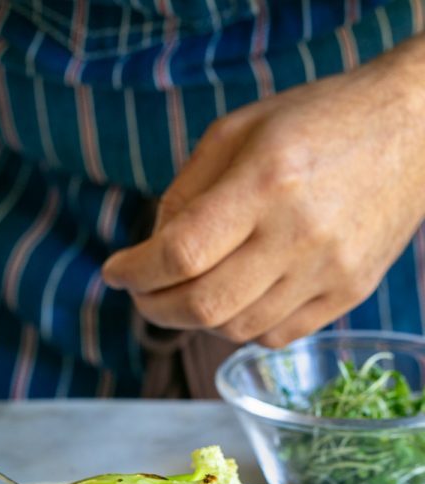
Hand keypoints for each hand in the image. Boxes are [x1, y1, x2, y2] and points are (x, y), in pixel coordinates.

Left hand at [102, 42, 424, 346]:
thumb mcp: (237, 131)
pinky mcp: (349, 293)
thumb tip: (151, 251)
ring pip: (236, 329)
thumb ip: (186, 192)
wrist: (413, 130)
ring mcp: (329, 271)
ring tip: (184, 293)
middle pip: (204, 305)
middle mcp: (299, 234)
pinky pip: (275, 335)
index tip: (115, 272)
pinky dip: (240, 327)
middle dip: (155, 308)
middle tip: (142, 294)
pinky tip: (234, 299)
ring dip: (195, 319)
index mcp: (267, 182)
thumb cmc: (315, 122)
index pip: (181, 252)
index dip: (136, 272)